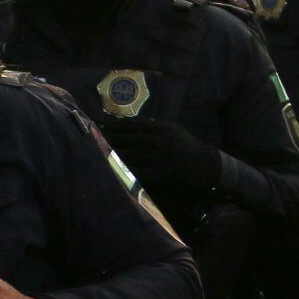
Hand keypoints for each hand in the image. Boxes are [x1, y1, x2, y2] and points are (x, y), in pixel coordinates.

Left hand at [102, 117, 220, 208]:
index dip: (114, 126)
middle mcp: (160, 141)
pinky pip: (140, 172)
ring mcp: (161, 158)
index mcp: (162, 128)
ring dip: (113, 156)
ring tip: (98, 155)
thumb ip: (154, 127)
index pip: (132, 125)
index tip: (99, 127)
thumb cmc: (187, 147)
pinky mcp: (162, 174)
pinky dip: (125, 172)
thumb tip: (129, 125)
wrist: (206, 166)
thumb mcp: (173, 131)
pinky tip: (114, 172)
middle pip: (128, 140)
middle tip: (92, 141)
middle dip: (109, 140)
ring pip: (131, 156)